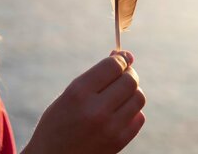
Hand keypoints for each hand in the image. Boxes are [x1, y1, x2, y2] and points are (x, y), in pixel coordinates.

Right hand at [22, 51, 144, 153]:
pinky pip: (139, 117)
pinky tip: (119, 112)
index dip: (119, 59)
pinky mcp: (119, 142)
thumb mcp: (69, 94)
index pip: (112, 66)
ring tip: (119, 94)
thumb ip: (95, 77)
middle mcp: (96, 109)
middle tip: (122, 74)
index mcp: (78, 92)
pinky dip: (133, 110)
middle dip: (128, 73)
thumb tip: (123, 56)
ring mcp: (110, 127)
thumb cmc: (58, 122)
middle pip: (130, 80)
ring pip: (138, 97)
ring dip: (132, 91)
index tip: (120, 58)